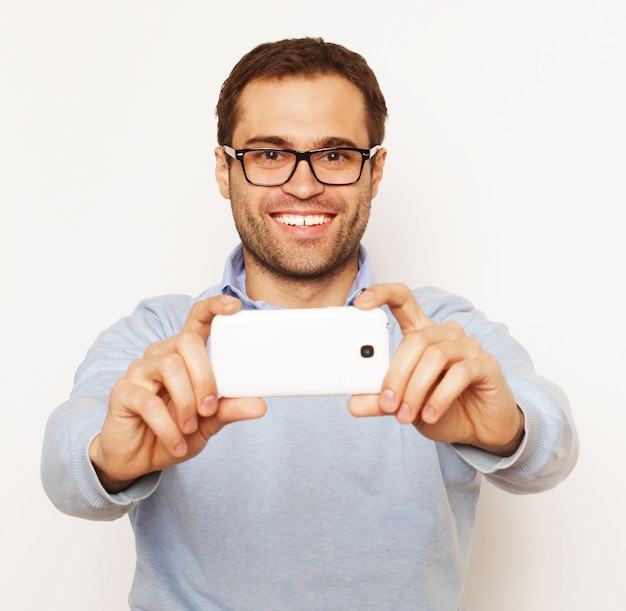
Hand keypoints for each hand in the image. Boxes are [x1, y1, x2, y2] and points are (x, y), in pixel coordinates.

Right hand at [89, 295, 266, 491]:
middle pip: (188, 342)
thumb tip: (259, 406)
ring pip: (170, 366)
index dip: (213, 308)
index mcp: (185, 356)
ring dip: (186, 402)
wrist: (138, 460)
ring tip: (189, 428)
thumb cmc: (174, 432)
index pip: (197, 320)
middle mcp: (161, 355)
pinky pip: (149, 401)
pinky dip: (168, 427)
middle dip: (205, 377)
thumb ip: (230, 410)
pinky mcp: (122, 392)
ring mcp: (139, 371)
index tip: (233, 306)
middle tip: (209, 409)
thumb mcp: (209, 423)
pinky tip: (176, 442)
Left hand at [349, 284, 523, 455]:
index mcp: (422, 334)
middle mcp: (445, 334)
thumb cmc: (443, 408)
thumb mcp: (404, 405)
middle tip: (388, 403)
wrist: (479, 429)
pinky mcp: (486, 364)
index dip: (382, 294)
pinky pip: (459, 374)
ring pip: (434, 356)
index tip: (361, 303)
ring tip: (405, 415)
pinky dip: (439, 397)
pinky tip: (429, 415)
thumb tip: (354, 404)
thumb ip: (381, 401)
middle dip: (396, 374)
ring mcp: (468, 346)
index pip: (403, 300)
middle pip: (414, 339)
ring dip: (415, 389)